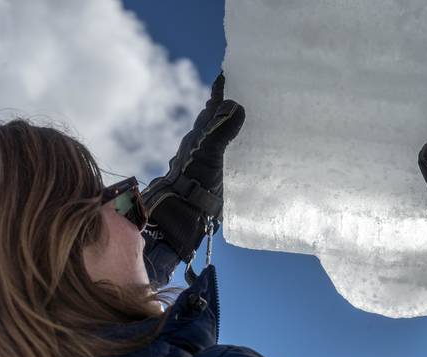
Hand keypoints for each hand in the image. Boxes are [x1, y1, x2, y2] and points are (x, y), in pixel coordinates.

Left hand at [141, 72, 244, 262]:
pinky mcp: (214, 177)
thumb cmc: (193, 180)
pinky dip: (233, 149)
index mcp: (200, 135)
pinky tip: (242, 154)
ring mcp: (207, 161)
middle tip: (238, 94)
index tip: (226, 74)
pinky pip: (226, 155)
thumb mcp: (209, 153)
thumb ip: (221, 131)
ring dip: (228, 128)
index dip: (219, 92)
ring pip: (219, 138)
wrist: (182, 212)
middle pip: (214, 120)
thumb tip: (235, 105)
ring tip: (244, 121)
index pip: (212, 107)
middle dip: (224, 107)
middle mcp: (202, 145)